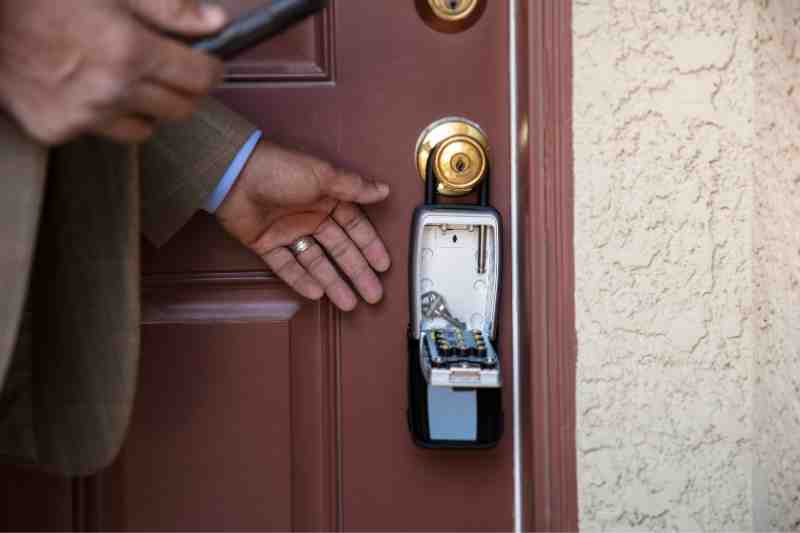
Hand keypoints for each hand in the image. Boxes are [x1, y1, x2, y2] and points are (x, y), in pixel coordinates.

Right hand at [0, 0, 227, 144]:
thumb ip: (169, 9)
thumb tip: (216, 23)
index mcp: (131, 51)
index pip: (200, 79)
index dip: (211, 70)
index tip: (208, 64)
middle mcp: (112, 91)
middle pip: (181, 108)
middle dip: (184, 89)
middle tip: (170, 70)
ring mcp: (84, 116)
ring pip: (146, 128)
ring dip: (147, 107)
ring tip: (125, 80)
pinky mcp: (57, 130)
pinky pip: (102, 132)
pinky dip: (104, 116)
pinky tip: (85, 88)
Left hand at [217, 143, 391, 310]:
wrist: (235, 175)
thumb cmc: (281, 169)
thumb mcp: (323, 176)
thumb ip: (354, 187)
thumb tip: (383, 190)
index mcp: (326, 199)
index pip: (355, 228)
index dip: (369, 247)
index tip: (383, 266)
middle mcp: (310, 217)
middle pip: (339, 250)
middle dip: (356, 273)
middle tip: (372, 294)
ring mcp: (288, 232)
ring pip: (316, 262)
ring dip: (333, 282)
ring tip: (348, 303)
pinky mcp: (266, 244)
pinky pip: (286, 266)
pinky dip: (300, 279)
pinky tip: (316, 293)